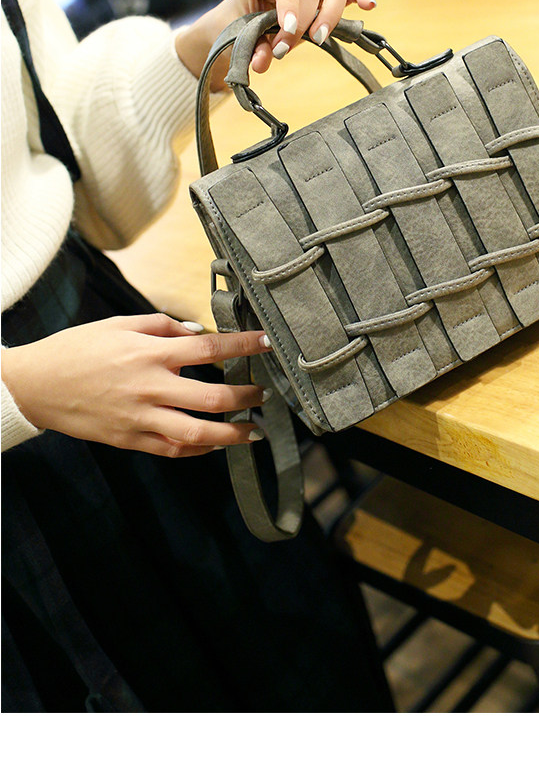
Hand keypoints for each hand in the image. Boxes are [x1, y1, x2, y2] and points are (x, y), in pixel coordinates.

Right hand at [1, 314, 270, 456]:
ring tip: (255, 430)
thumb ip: (163, 326)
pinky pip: (172, 449)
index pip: (209, 349)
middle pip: (212, 398)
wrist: (37, 385)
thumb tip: (198, 331)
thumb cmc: (79, 349)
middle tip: (267, 393)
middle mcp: (150, 388)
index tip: (267, 342)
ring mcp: (140, 419)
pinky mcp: (130, 440)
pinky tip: (215, 444)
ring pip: (197, 434)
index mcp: (149, 354)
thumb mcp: (120, 324)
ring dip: (232, 434)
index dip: (243, 345)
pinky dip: (198, 449)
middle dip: (247, 396)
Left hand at [175, 0, 376, 90]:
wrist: (235, 25)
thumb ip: (251, 47)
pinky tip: (368, 6)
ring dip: (330, 13)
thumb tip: (262, 63)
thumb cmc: (235, 25)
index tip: (287, 30)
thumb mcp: (236, 37)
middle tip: (284, 50)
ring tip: (320, 38)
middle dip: (301, 22)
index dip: (290, 4)